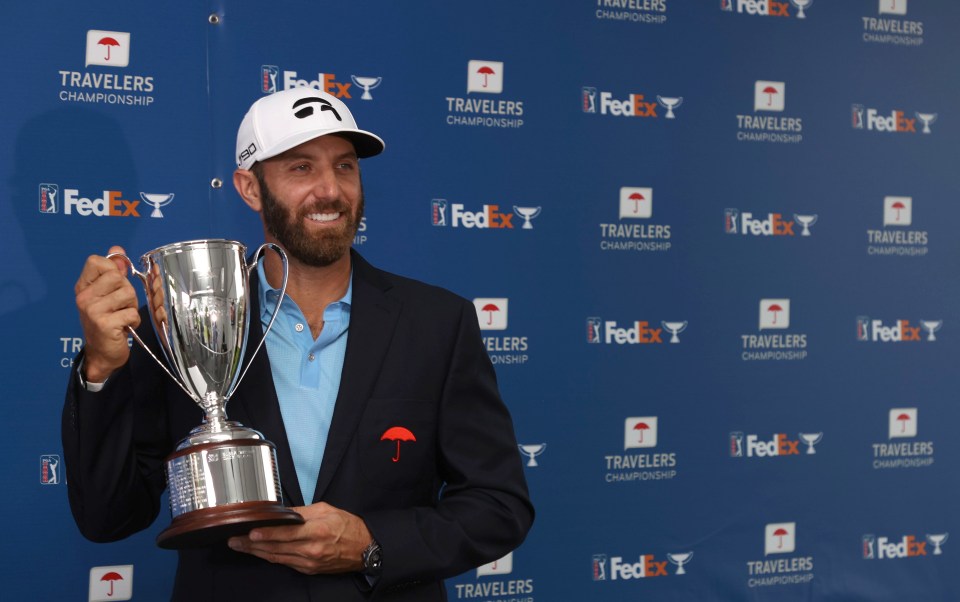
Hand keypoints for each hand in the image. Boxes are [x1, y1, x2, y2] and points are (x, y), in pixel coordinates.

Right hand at [74, 246, 139, 381]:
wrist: (102, 353)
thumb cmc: (107, 321)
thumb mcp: (108, 294)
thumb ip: (113, 271)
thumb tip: (117, 250)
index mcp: (83, 287)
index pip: (97, 261)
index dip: (113, 269)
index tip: (113, 285)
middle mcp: (84, 297)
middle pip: (117, 277)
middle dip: (127, 291)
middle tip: (121, 306)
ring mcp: (92, 310)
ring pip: (127, 293)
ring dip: (131, 306)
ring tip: (122, 316)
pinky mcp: (104, 324)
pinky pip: (131, 313)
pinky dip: (133, 321)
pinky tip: (124, 327)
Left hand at [227, 502, 372, 574]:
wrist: (364, 549)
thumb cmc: (348, 526)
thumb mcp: (327, 510)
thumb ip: (302, 512)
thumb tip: (281, 513)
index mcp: (317, 531)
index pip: (286, 533)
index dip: (267, 534)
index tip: (250, 532)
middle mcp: (311, 549)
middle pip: (276, 548)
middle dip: (252, 544)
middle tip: (234, 540)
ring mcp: (308, 562)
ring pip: (276, 557)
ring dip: (256, 552)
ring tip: (240, 546)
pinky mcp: (308, 569)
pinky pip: (284, 563)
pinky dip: (270, 557)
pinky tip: (259, 552)